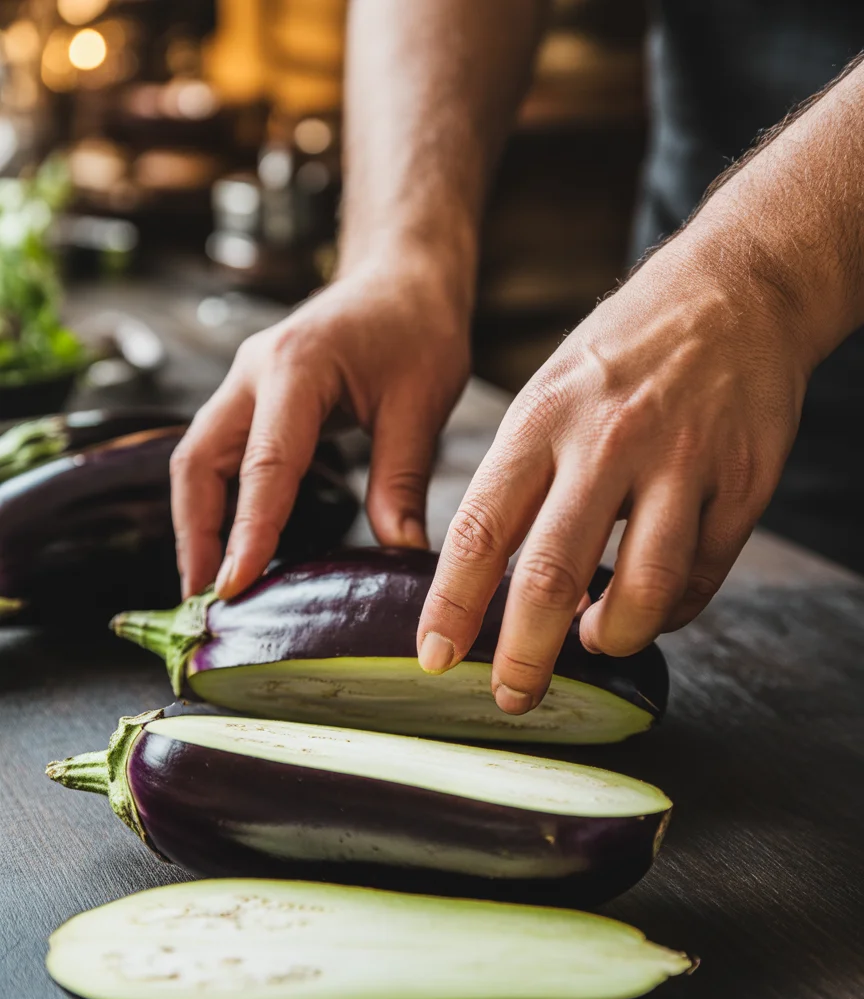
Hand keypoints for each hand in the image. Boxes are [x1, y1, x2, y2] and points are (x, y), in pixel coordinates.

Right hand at [171, 253, 470, 598]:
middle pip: (197, 459)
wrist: (401, 277)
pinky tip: (230, 544)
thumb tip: (400, 555)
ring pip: (196, 458)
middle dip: (194, 532)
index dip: (248, 530)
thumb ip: (402, 479)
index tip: (234, 585)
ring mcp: (244, 383)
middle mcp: (254, 372)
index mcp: (297, 366)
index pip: (265, 463)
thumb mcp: (422, 402)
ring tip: (208, 584)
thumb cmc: (416, 328)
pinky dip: (216, 501)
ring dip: (196, 521)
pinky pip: (218, 455)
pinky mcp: (250, 399)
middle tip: (205, 598)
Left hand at [417, 235, 810, 712]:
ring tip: (598, 642)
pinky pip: (702, 574)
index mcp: (542, 420)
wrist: (735, 288)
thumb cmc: (623, 353)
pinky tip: (656, 604)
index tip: (434, 656)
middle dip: (524, 653)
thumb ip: (521, 482)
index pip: (481, 527)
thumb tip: (493, 580)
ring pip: (643, 589)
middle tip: (510, 695)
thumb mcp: (546, 393)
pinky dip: (674, 608)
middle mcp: (607, 442)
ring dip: (614, 636)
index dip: (453, 603)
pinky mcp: (742, 482)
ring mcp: (681, 462)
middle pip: (552, 574)